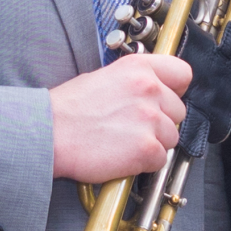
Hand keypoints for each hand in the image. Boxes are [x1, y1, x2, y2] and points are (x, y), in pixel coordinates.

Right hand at [50, 52, 192, 183]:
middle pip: (178, 111)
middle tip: (133, 128)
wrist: (48, 133)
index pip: (182, 74)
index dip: (175, 90)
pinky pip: (160, 160)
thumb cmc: (68, 109)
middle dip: (160, 122)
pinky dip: (144, 163)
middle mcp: (149, 89)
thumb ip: (134, 82)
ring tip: (124, 142)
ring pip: (171, 137)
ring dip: (153, 143)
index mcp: (138, 67)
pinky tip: (122, 155)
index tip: (165, 99)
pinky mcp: (146, 148)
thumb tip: (152, 92)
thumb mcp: (104, 77)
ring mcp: (150, 119)